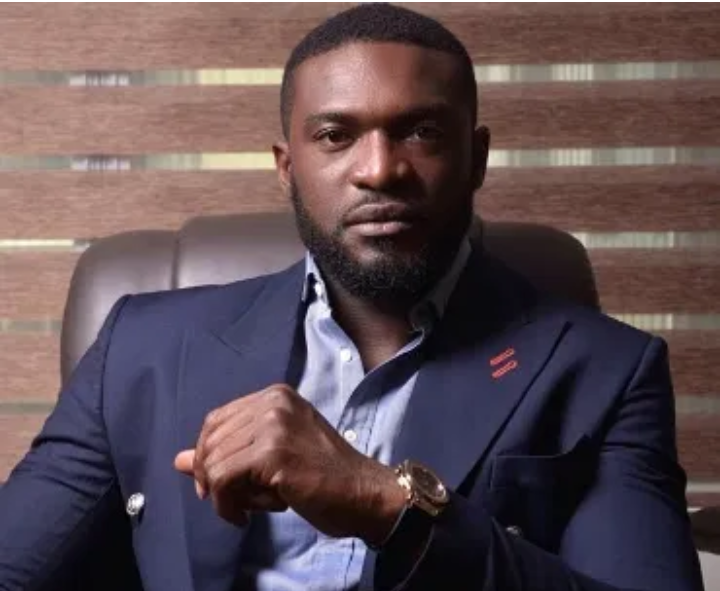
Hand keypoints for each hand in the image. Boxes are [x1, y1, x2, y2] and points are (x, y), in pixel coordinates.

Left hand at [174, 384, 405, 543]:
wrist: (363, 493)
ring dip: (223, 496)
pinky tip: (244, 517)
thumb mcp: (273, 456)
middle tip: (231, 503)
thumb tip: (178, 460)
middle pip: (210, 441)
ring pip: (212, 462)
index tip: (214, 486)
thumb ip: (229, 453)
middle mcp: (273, 402)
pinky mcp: (273, 452)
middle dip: (211, 478)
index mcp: (275, 395)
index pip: (216, 420)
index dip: (206, 456)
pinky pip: (223, 480)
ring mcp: (274, 424)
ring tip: (247, 509)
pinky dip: (226, 505)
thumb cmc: (323, 477)